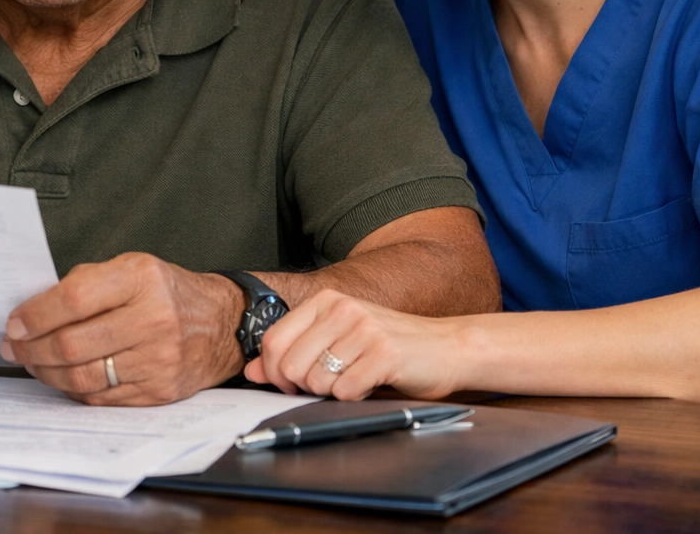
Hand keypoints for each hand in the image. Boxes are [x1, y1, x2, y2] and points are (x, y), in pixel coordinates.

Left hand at [1, 252, 243, 404]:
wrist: (221, 324)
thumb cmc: (169, 292)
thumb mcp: (132, 267)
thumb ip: (86, 283)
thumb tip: (33, 312)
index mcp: (141, 279)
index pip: (74, 298)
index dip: (36, 315)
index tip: (15, 323)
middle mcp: (153, 319)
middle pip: (73, 344)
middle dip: (32, 349)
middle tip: (15, 347)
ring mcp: (158, 359)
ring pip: (82, 377)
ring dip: (46, 373)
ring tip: (33, 363)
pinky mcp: (159, 390)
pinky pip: (101, 398)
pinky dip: (73, 390)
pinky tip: (62, 378)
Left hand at [243, 289, 459, 400]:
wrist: (447, 347)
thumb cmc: (389, 347)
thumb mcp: (337, 343)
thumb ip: (294, 354)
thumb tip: (252, 372)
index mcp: (325, 301)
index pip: (272, 341)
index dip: (274, 372)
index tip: (291, 384)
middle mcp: (342, 308)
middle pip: (288, 364)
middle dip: (301, 387)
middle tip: (328, 386)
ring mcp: (363, 328)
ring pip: (315, 381)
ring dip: (331, 393)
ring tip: (354, 381)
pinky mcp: (383, 353)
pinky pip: (345, 391)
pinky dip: (354, 398)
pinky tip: (370, 385)